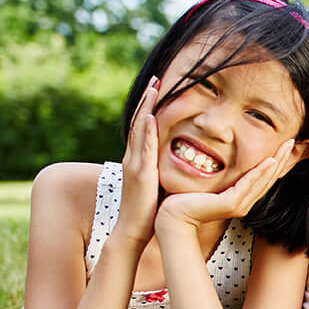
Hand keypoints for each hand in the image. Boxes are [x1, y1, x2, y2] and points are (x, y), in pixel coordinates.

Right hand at [112, 78, 161, 245]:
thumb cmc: (148, 210)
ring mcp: (135, 165)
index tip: (158, 88)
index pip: (144, 127)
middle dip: (147, 99)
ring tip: (153, 88)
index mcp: (139, 159)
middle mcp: (134, 158)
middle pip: (139, 121)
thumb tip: (174, 162)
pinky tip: (150, 117)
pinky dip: (145, 131)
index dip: (149, 106)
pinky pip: (143, 149)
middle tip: (156, 77)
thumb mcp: (156, 184)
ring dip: (146, 107)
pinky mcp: (141, 175)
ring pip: (140, 130)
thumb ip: (161, 170)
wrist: (134, 230)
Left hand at [156, 139, 298, 231]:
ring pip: (263, 180)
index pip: (264, 177)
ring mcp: (239, 205)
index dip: (277, 162)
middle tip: (293, 142)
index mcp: (241, 198)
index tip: (285, 146)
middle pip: (269, 178)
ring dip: (277, 162)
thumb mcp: (209, 184)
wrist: (173, 217)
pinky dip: (260, 172)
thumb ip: (220, 176)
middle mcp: (244, 202)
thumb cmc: (185, 200)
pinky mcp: (231, 204)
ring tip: (286, 147)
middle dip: (282, 159)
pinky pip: (248, 184)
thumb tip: (222, 160)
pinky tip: (269, 161)